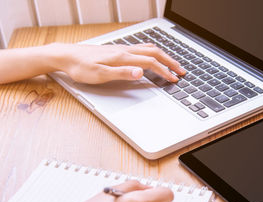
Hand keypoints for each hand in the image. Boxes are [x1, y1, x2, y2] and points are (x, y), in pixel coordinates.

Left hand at [49, 43, 185, 83]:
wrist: (66, 56)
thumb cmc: (81, 67)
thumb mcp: (100, 74)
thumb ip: (122, 73)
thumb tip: (141, 72)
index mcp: (123, 57)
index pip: (151, 63)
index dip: (165, 71)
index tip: (175, 79)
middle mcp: (125, 50)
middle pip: (154, 53)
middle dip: (170, 62)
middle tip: (182, 70)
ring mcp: (122, 49)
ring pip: (149, 49)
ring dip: (164, 56)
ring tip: (172, 63)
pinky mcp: (118, 50)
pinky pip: (141, 48)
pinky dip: (153, 52)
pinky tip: (153, 56)